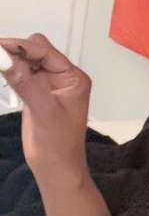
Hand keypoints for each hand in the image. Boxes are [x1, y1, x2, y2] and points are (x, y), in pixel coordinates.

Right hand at [0, 33, 91, 181]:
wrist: (56, 168)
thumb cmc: (60, 147)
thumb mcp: (43, 112)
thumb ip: (24, 82)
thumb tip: (4, 57)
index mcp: (74, 79)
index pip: (44, 50)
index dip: (20, 46)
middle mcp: (63, 78)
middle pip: (34, 50)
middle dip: (14, 51)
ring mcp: (48, 84)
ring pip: (24, 59)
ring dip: (9, 60)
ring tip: (0, 67)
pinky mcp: (35, 92)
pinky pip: (19, 73)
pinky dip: (8, 71)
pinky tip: (2, 75)